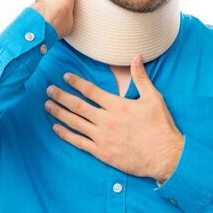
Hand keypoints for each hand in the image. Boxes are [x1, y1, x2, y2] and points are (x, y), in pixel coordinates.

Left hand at [44, 54, 184, 182]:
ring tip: (48, 105)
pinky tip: (56, 128)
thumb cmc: (160, 127)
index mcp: (117, 105)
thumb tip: (136, 57)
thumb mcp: (153, 98)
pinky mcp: (102, 153)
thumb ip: (141, 77)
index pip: (91, 90)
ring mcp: (102, 137)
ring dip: (59, 113)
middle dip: (61, 96)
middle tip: (49, 90)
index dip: (76, 82)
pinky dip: (66, 135)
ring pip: (75, 123)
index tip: (65, 76)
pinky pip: (79, 142)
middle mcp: (106, 120)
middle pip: (78, 106)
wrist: (164, 156)